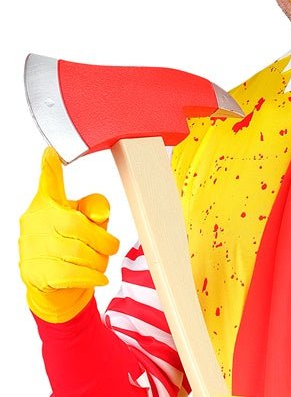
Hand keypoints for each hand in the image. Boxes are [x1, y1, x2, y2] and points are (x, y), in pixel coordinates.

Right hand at [18, 146, 119, 322]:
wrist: (52, 285)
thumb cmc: (72, 242)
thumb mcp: (84, 219)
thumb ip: (94, 209)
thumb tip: (101, 214)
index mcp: (47, 204)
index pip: (49, 184)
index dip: (50, 169)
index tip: (50, 152)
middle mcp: (35, 223)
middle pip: (78, 227)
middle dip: (103, 240)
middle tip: (112, 247)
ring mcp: (32, 249)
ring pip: (79, 253)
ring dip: (99, 260)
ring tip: (102, 262)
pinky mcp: (36, 273)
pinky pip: (73, 274)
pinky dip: (92, 276)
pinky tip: (99, 277)